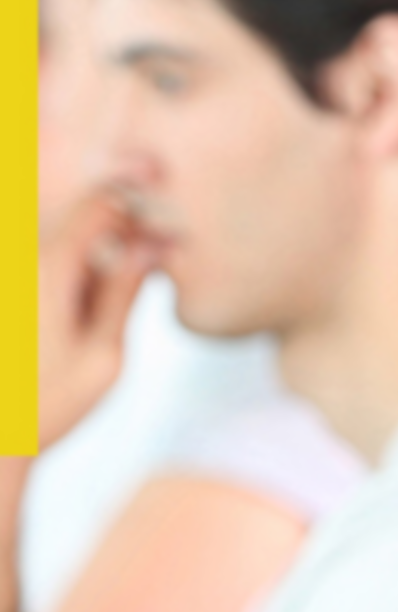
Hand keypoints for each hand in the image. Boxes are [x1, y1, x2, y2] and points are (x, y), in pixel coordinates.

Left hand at [37, 191, 154, 450]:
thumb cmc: (45, 406)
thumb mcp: (104, 355)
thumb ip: (124, 294)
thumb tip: (151, 247)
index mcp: (47, 270)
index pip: (99, 205)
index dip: (139, 206)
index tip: (168, 230)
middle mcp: (20, 263)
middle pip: (82, 221)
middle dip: (122, 238)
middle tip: (153, 272)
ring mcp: (13, 278)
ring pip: (65, 245)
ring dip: (97, 264)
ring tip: (107, 314)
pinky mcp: (13, 294)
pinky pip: (48, 269)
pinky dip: (75, 282)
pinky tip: (80, 321)